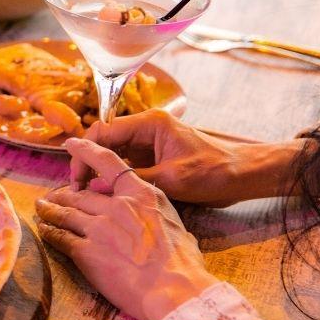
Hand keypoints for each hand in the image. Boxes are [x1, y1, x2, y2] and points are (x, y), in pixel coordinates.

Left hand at [38, 137, 219, 319]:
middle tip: (53, 196)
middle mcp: (116, 206)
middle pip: (81, 193)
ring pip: (66, 212)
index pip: (108, 162)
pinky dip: (50, 232)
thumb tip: (155, 217)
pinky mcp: (86, 251)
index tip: (72, 145)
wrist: (174, 290)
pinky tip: (45, 231)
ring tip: (41, 208)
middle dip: (64, 194)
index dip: (85, 151)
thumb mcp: (176, 224)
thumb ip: (156, 213)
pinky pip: (61, 237)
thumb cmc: (183, 263)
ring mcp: (98, 227)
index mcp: (141, 194)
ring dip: (50, 210)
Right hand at [71, 109, 304, 206]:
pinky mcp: (154, 156)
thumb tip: (96, 188)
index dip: (83, 153)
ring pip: (112, 155)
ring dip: (99, 172)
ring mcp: (149, 143)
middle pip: (103, 142)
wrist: (245, 176)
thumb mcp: (171, 179)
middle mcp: (145, 128)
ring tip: (88, 195)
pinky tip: (106, 195)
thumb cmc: (214, 173)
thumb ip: (131, 180)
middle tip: (77, 190)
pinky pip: (126, 164)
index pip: (102, 132)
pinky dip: (114, 177)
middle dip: (87, 164)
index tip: (75, 178)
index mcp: (149, 124)